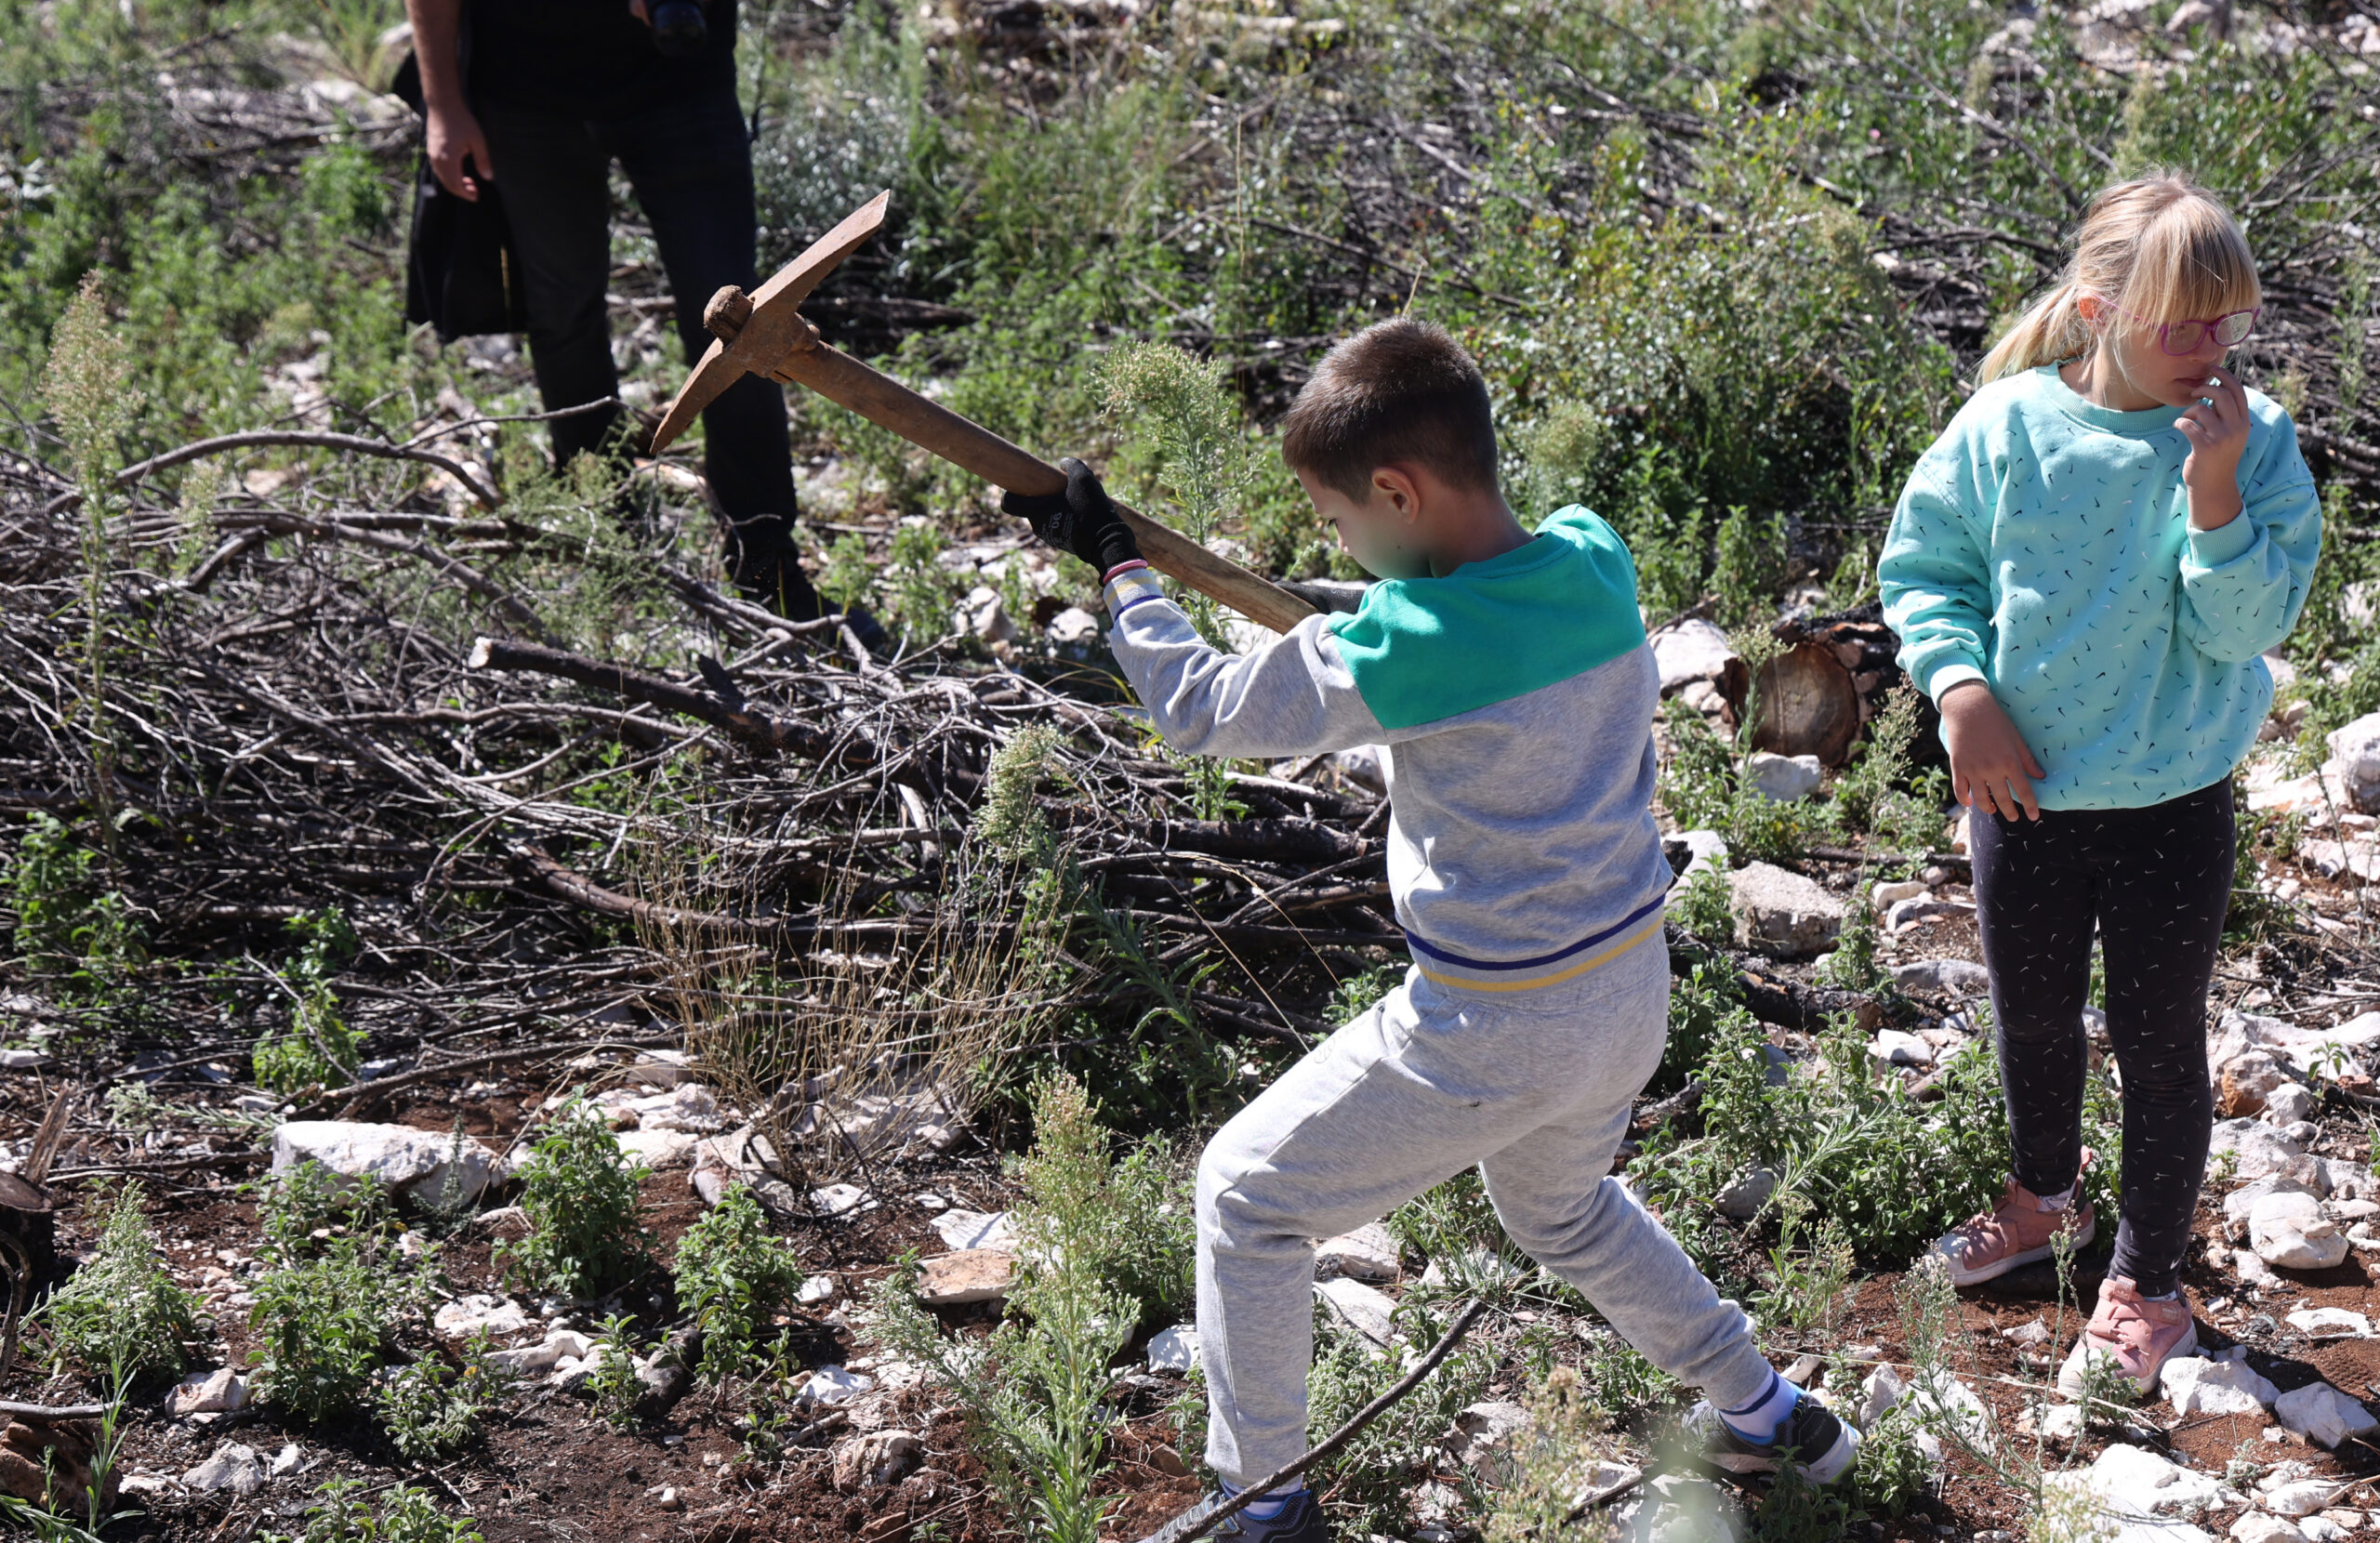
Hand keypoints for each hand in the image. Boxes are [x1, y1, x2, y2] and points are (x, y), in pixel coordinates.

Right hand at [426, 100, 493, 201]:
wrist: (443, 105)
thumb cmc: (461, 121)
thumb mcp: (477, 141)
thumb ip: (483, 161)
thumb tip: (488, 177)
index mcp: (448, 160)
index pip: (456, 185)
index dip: (466, 194)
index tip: (477, 196)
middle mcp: (437, 160)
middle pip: (448, 184)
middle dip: (461, 191)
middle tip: (475, 191)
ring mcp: (432, 155)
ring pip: (442, 178)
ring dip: (455, 184)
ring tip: (469, 182)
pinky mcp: (430, 150)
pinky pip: (438, 170)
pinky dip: (448, 176)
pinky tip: (459, 172)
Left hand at [1000, 458, 1141, 574]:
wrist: (1107, 542)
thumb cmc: (1090, 509)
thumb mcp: (1083, 478)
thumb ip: (1071, 465)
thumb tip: (1063, 464)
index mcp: (1036, 511)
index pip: (1008, 503)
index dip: (1012, 492)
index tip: (1026, 485)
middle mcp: (1038, 526)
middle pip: (1034, 505)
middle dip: (1047, 497)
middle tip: (1064, 491)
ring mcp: (1050, 537)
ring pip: (1048, 515)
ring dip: (1058, 508)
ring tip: (1080, 503)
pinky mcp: (1062, 544)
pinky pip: (1059, 526)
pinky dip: (1067, 519)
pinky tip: (1085, 515)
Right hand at [1940, 680, 2044, 822]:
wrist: (1967, 708)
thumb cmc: (1996, 721)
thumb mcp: (2016, 738)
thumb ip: (2027, 759)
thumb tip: (2040, 776)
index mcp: (2010, 762)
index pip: (2024, 791)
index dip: (2030, 806)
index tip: (2034, 816)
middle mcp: (1992, 770)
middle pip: (2003, 799)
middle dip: (2010, 812)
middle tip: (2015, 818)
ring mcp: (1973, 770)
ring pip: (1981, 799)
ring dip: (1989, 808)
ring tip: (1993, 810)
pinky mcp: (1957, 767)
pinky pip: (1960, 790)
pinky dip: (1965, 800)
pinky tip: (1971, 802)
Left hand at [2176, 366, 2248, 528]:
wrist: (2213, 486)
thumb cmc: (2217, 456)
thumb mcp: (2230, 434)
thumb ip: (2227, 414)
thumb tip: (2216, 388)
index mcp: (2244, 422)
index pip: (2238, 391)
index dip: (2225, 376)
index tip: (2212, 368)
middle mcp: (2237, 428)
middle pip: (2221, 394)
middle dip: (2204, 388)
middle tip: (2193, 392)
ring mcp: (2222, 438)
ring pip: (2201, 409)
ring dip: (2189, 411)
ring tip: (2186, 419)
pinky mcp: (2205, 447)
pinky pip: (2187, 424)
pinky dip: (2179, 423)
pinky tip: (2178, 427)